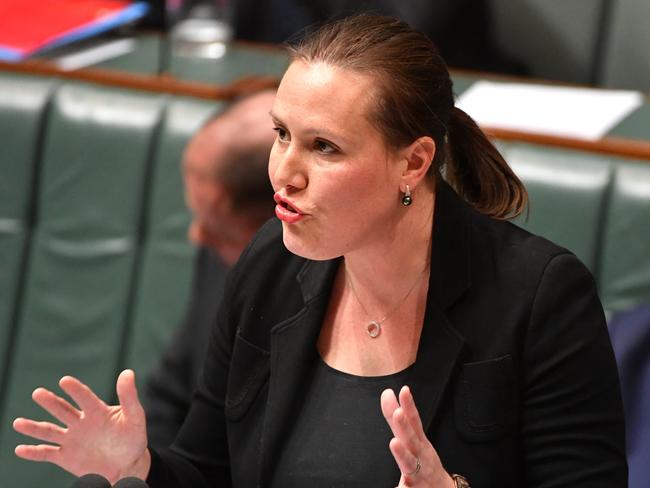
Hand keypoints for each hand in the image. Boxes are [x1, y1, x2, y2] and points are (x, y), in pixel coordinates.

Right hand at [13, 370, 150, 483]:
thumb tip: (128, 372)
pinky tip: (20, 449)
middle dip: (51, 402)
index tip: (65, 381)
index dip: (76, 389)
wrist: (128, 464)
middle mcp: (81, 422)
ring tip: (18, 422)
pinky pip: (47, 453)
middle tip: (38, 393)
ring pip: (50, 431)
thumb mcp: (135, 416)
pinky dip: (33, 452)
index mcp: (97, 411)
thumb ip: (129, 396)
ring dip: (34, 427)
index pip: (84, 397)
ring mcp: (72, 439)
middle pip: (63, 410)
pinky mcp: (66, 456)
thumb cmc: (132, 438)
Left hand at [381, 386, 454, 487]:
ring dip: (402, 454)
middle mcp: (419, 456)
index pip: (413, 421)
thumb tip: (387, 393)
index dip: (408, 405)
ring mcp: (418, 473)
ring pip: (409, 463)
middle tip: (398, 413)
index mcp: (418, 443)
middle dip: (404, 426)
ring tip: (394, 443)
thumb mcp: (413, 439)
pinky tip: (396, 487)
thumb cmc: (423, 463)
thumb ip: (398, 418)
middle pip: (411, 439)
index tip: (403, 390)